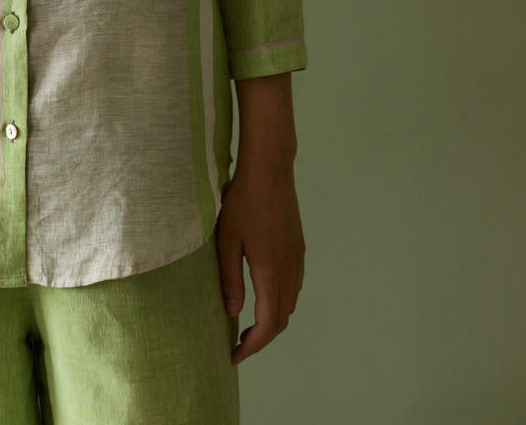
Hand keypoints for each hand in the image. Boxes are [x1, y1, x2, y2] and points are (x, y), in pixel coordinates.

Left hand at [215, 159, 304, 365]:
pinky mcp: (299, 247)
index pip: (268, 324)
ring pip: (290, 303)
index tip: (234, 355)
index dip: (253, 346)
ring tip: (249, 323)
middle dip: (262, 338)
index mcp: (271, 272)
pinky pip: (294, 286)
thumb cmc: (242, 201)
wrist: (270, 170)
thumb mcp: (227, 240)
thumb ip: (231, 278)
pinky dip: (281, 301)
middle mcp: (290, 270)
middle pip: (282, 319)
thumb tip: (234, 313)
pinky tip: (264, 295)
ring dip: (273, 320)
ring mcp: (297, 258)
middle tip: (238, 344)